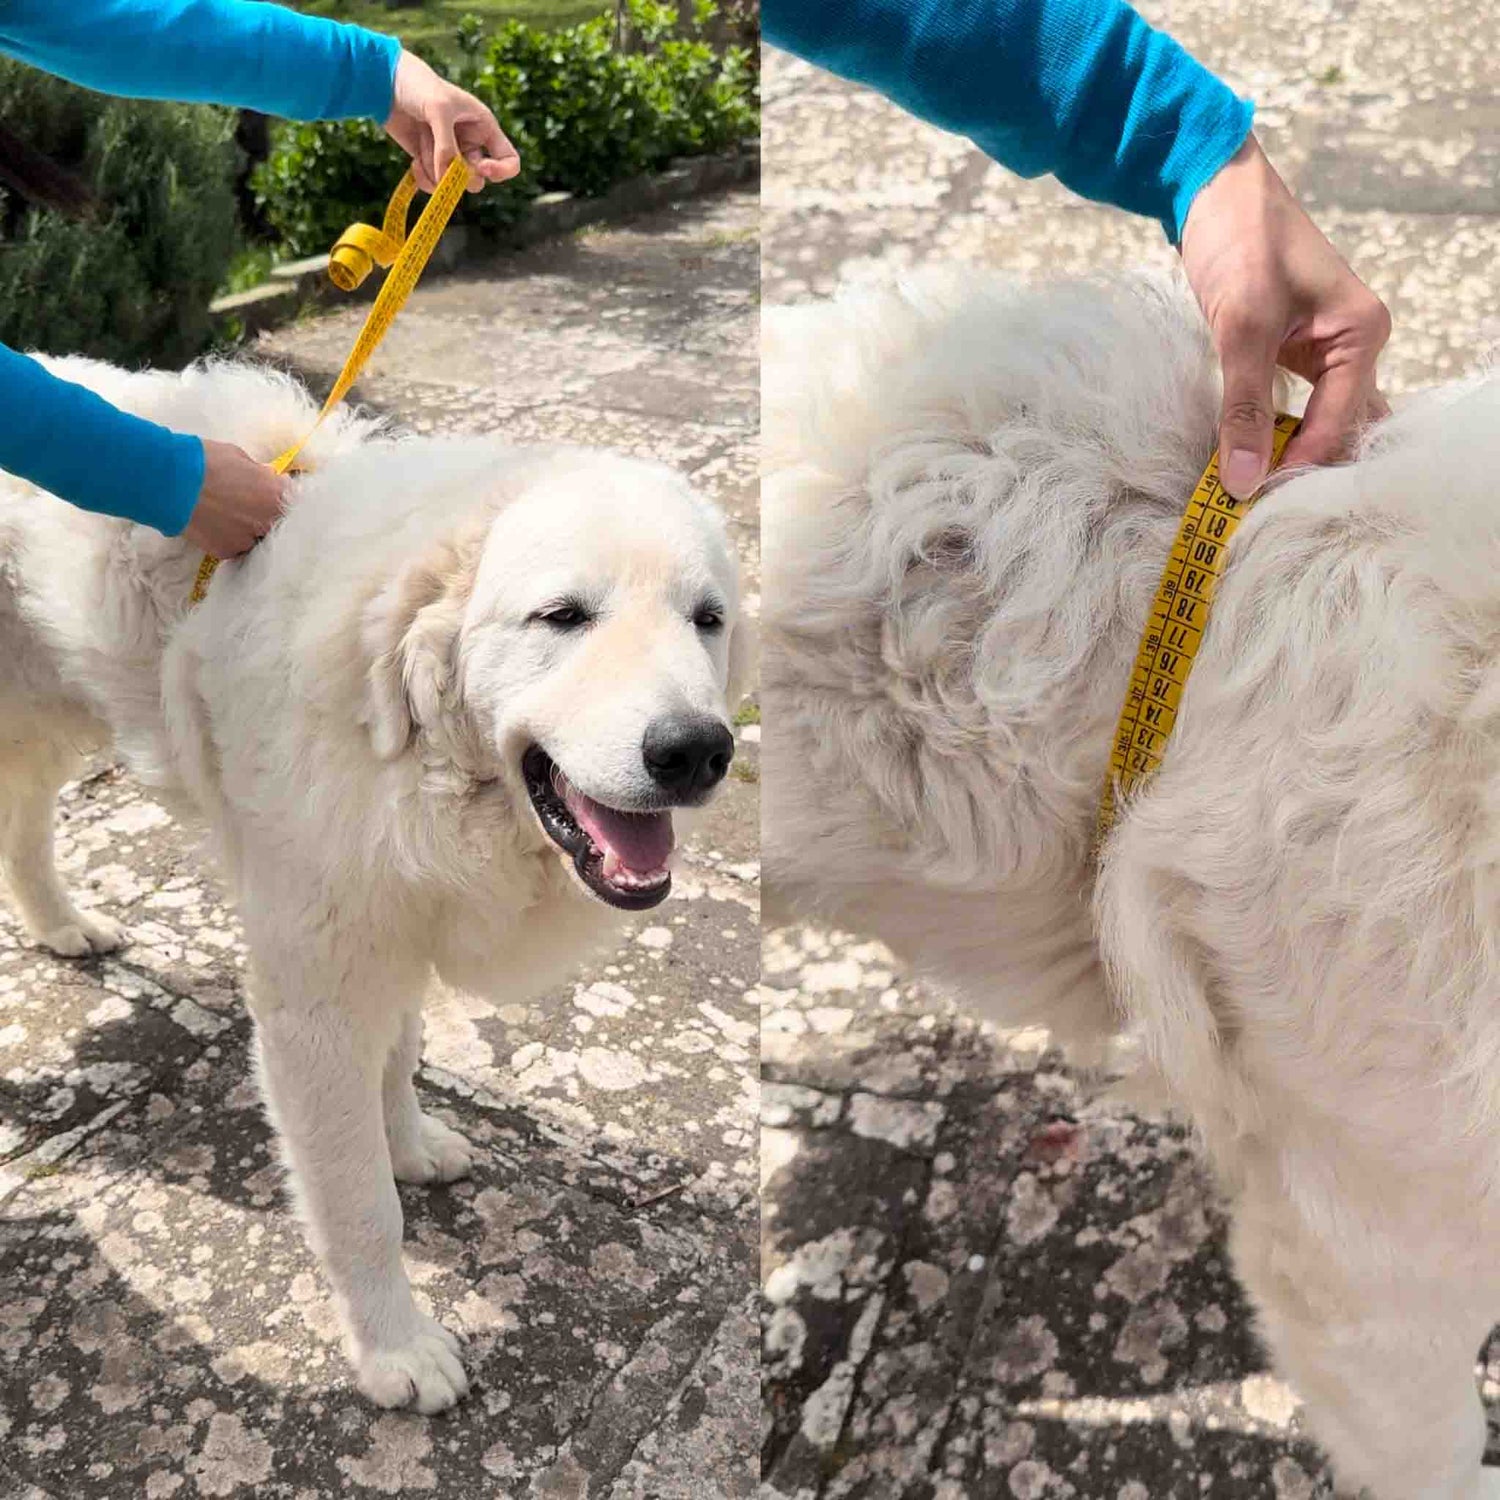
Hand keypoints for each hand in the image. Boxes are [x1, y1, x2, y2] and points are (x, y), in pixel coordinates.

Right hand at [182, 440, 287, 558]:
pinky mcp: (227, 552)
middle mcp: (268, 521)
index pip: (291, 500)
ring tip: (228, 517)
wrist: (170, 481)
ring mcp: (248, 539)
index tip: (270, 493)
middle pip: (276, 523)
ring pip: (255, 538)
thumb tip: (266, 476)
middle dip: (266, 515)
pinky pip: (234, 546)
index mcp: (277, 495)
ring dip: (248, 529)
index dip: (279, 496)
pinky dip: (228, 538)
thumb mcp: (239, 456)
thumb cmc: (205, 461)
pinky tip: (215, 527)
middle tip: (248, 506)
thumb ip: (258, 472)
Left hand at [384, 50, 520, 193]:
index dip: (501, 170)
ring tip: (421, 148)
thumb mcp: (439, 110)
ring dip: (436, 173)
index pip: (509, 160)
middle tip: (443, 163)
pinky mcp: (428, 161)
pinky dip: (424, 180)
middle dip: (460, 176)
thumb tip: (447, 180)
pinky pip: (433, 185)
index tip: (482, 168)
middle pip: (477, 179)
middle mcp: (470, 144)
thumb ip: (446, 147)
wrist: (385, 82)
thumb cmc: (419, 85)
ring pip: (452, 185)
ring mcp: (449, 155)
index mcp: (484, 127)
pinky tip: (414, 164)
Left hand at [1179, 135, 1390, 498]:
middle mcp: (1354, 346)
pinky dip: (1269, 432)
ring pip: (1315, 422)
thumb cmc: (1240, 243)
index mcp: (1361, 334)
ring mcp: (1324, 351)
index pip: (1338, 424)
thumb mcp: (1242, 328)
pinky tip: (1242, 458)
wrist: (1214, 191)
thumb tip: (1241, 480)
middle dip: (1299, 467)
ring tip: (1243, 491)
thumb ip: (1243, 406)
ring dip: (1283, 454)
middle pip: (1337, 429)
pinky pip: (1291, 406)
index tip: (1251, 502)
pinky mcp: (1291, 352)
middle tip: (1251, 508)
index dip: (1297, 466)